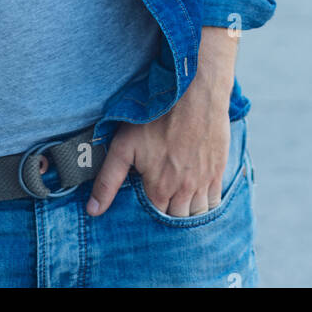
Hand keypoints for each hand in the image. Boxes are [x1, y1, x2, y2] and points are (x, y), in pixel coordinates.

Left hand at [86, 28, 237, 216]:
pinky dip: (207, 203)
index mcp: (160, 188)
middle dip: (168, 214)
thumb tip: (93, 210)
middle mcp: (185, 191)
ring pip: (198, 214)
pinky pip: (215, 201)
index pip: (155, 219)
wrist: (195, 91)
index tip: (144, 200)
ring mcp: (204, 181)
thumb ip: (109, 180)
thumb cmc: (157, 115)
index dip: (148, 213)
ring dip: (188, 211)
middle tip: (160, 199)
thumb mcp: (124, 145)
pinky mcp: (218, 170)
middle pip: (177, 219)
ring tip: (177, 199)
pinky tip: (197, 194)